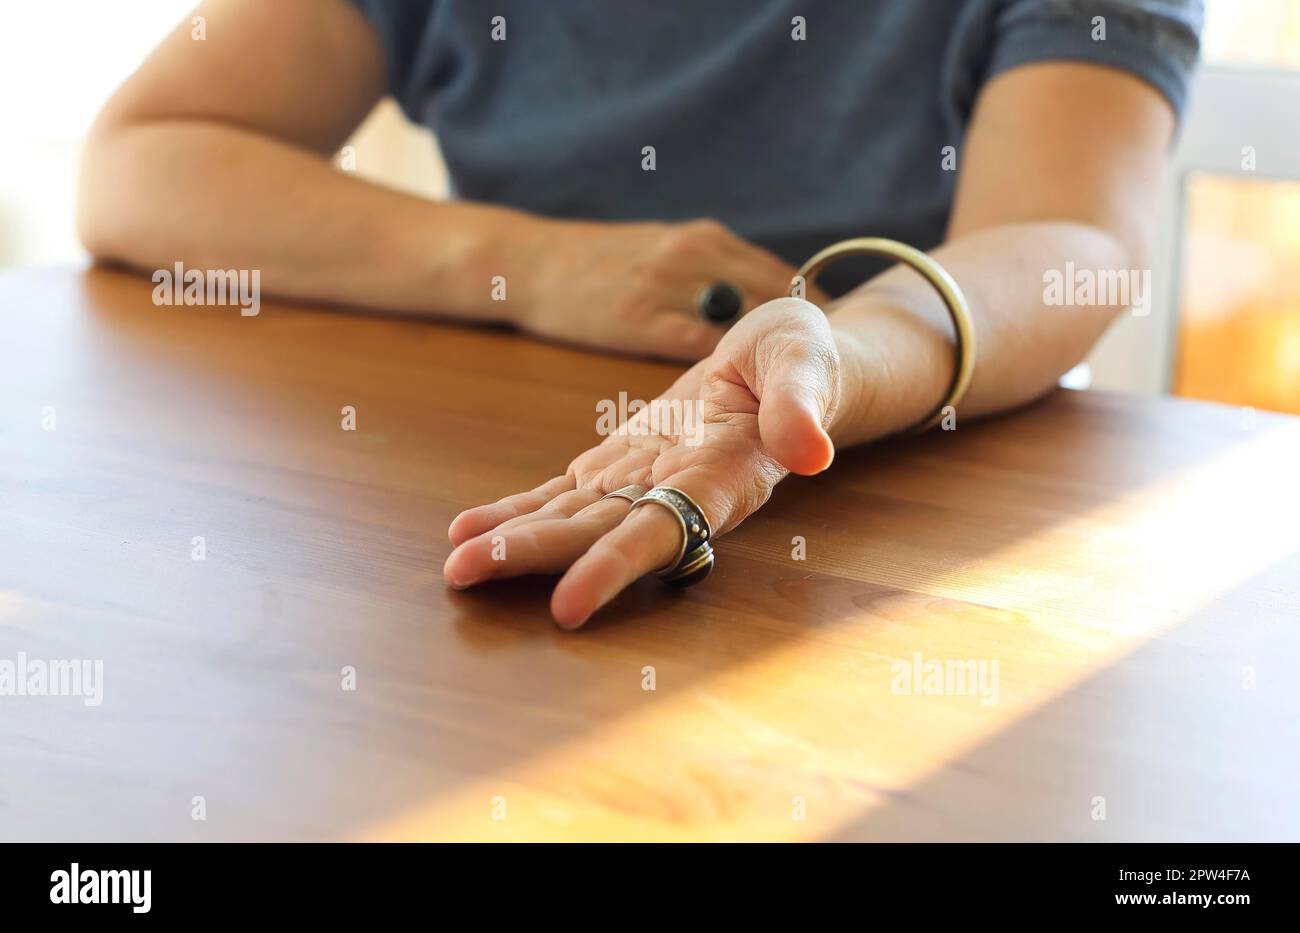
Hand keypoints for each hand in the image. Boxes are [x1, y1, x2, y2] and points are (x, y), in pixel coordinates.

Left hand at [444, 297, 842, 626]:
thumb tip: (811, 450)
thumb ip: (800, 404)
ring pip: (571, 521)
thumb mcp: (806, 363)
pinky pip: (561, 496)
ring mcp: (641, 484)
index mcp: (723, 478)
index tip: (569, 604)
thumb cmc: (802, 361)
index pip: (665, 530)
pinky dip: (517, 512)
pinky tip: (471, 530)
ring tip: (457, 564)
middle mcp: (676, 496)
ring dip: (514, 544)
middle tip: (467, 575)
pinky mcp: (617, 466)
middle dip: (533, 556)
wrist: (783, 367)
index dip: (615, 566)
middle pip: (597, 534)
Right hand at [513, 218, 828, 361]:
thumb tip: (761, 309)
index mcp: (704, 239)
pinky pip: (698, 344)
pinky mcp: (641, 317)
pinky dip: (724, 369)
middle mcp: (694, 254)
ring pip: (742, 321)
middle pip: (774, 296)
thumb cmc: (600, 266)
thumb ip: (712, 276)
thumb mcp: (663, 252)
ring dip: (769, 355)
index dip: (815, 310)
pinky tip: (737, 392)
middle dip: (802, 336)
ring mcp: (668, 284)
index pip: (779, 275)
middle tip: (827, 372)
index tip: (838, 342)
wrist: (531, 261)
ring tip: (795, 388)